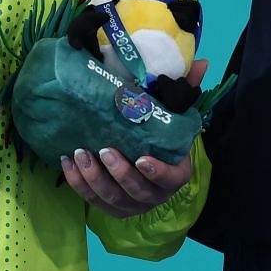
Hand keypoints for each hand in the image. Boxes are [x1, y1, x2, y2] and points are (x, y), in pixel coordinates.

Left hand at [61, 60, 207, 217]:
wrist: (144, 156)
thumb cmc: (160, 133)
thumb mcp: (174, 113)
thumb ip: (185, 91)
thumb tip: (202, 63)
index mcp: (176, 173)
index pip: (171, 179)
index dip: (158, 172)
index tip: (141, 158)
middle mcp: (155, 194)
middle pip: (137, 191)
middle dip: (119, 173)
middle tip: (104, 150)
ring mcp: (132, 204)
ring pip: (112, 198)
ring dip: (94, 178)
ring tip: (80, 154)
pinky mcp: (111, 207)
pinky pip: (93, 200)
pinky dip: (79, 184)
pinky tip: (68, 163)